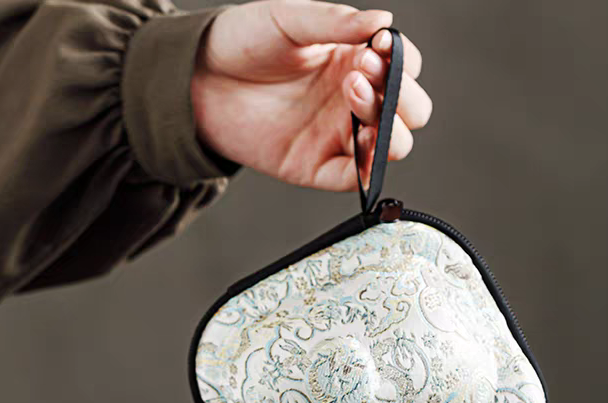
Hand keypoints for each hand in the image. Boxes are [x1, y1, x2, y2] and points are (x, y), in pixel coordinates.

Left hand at [191, 0, 431, 189]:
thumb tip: (384, 21)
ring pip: (394, 145)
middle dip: (404, 95)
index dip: (403, 60)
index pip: (405, 67)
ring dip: (389, 123)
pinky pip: (357, 177)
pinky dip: (369, 165)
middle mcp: (354, 101)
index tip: (380, 46)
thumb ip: (335, 22)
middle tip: (363, 72)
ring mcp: (340, 136)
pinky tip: (360, 139)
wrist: (195, 81)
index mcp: (355, 61)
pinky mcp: (319, 168)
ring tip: (352, 93)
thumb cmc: (241, 43)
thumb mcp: (288, 19)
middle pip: (412, 111)